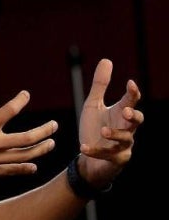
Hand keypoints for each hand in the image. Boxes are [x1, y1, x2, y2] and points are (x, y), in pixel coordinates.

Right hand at [0, 72, 56, 192]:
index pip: (9, 111)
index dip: (20, 101)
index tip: (25, 95)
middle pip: (27, 138)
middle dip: (44, 130)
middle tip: (55, 125)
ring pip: (24, 156)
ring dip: (41, 149)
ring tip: (52, 144)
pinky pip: (11, 171)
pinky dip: (24, 169)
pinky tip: (33, 167)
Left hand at [77, 58, 141, 184]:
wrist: (89, 158)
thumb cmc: (94, 129)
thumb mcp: (93, 105)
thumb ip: (100, 85)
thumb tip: (107, 60)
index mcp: (120, 113)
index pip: (131, 101)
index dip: (133, 93)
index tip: (130, 83)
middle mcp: (125, 128)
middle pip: (137, 121)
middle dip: (133, 116)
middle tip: (125, 111)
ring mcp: (122, 145)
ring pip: (126, 140)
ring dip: (115, 135)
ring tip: (104, 130)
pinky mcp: (115, 159)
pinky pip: (107, 155)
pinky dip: (95, 151)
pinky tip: (83, 146)